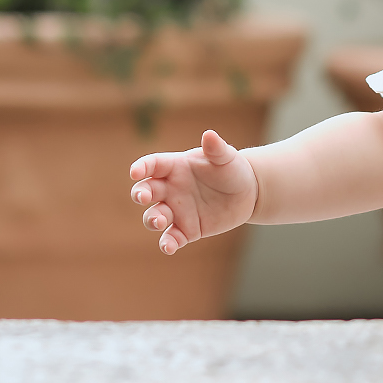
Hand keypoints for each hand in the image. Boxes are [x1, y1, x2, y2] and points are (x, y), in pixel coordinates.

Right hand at [129, 129, 256, 254]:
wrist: (247, 193)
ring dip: (152, 219)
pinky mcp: (186, 229)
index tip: (135, 172)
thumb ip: (216, 148)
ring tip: (159, 221)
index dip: (142, 167)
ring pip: (154, 216)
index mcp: (175, 167)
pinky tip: (168, 247)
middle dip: (141, 193)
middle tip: (143, 197)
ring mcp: (176, 210)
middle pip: (146, 190)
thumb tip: (209, 134)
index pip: (153, 165)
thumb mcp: (226, 157)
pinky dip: (167, 243)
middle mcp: (170, 188)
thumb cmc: (232, 169)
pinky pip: (171, 238)